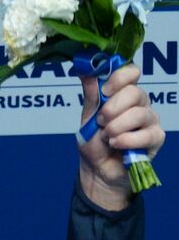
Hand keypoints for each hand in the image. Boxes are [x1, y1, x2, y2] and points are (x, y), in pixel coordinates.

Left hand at [78, 63, 164, 209]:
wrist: (96, 169)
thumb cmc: (94, 142)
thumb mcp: (88, 117)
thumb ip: (91, 95)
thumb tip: (85, 70)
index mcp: (124, 93)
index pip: (131, 72)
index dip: (119, 78)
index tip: (105, 91)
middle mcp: (140, 103)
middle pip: (135, 92)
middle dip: (112, 109)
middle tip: (101, 121)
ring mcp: (150, 120)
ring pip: (138, 114)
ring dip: (116, 127)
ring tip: (107, 137)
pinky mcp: (155, 138)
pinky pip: (145, 135)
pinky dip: (126, 141)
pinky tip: (116, 145)